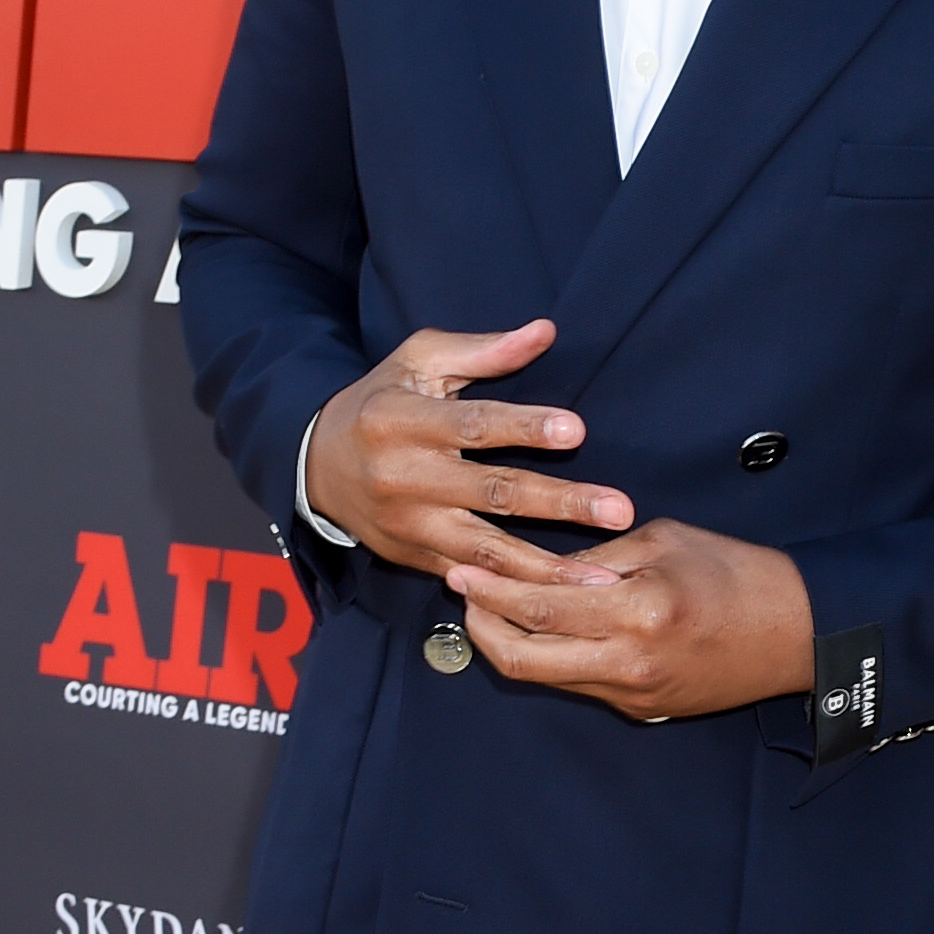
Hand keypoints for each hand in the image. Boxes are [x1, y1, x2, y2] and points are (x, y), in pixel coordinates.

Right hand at [303, 322, 633, 586]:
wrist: (316, 465)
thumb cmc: (380, 401)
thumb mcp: (418, 362)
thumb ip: (482, 350)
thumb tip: (545, 331)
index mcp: (401, 420)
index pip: (474, 426)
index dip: (525, 427)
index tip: (577, 430)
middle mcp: (405, 478)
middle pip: (492, 493)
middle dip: (560, 503)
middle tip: (618, 509)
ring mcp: (410, 525)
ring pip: (486, 552)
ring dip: (548, 567)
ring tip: (601, 579)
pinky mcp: (415, 558)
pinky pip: (473, 580)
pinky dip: (516, 592)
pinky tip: (561, 602)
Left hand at [447, 516, 814, 721]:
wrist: (796, 633)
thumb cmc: (738, 574)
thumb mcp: (664, 540)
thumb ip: (598, 557)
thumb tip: (544, 568)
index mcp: (635, 611)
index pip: (539, 607)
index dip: (490, 590)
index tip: (460, 568)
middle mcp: (626, 662)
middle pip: (522, 659)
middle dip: (481, 626)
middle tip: (462, 592)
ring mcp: (631, 693)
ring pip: (544, 677)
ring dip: (508, 644)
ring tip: (491, 607)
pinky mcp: (640, 707)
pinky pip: (576, 683)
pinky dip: (549, 655)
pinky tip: (541, 628)